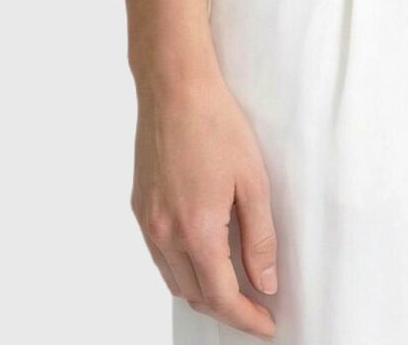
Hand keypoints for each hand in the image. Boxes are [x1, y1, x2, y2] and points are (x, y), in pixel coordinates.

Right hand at [131, 68, 278, 337]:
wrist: (174, 88)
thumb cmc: (216, 124)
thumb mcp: (253, 181)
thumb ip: (260, 238)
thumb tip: (265, 283)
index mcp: (196, 231)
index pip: (222, 297)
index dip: (246, 318)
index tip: (267, 325)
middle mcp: (165, 234)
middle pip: (196, 295)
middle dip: (227, 309)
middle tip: (257, 308)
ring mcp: (148, 223)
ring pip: (175, 280)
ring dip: (203, 292)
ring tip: (234, 288)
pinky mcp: (139, 209)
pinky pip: (160, 257)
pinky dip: (183, 269)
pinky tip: (203, 258)